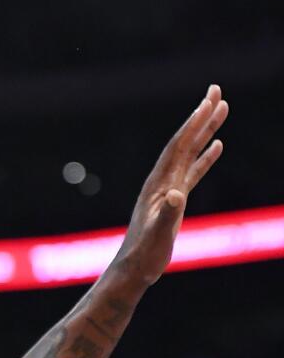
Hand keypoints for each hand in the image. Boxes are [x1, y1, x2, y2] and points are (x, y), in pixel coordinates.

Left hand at [114, 84, 227, 285]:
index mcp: (159, 183)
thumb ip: (167, 214)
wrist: (135, 267)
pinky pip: (193, 171)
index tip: (209, 101)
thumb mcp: (158, 234)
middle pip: (185, 141)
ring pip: (191, 152)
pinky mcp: (175, 199)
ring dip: (206, 130)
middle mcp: (163, 180)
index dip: (194, 123)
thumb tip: (177, 195)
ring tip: (222, 109)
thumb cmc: (145, 253)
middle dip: (201, 115)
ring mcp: (169, 188)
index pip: (179, 146)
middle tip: (217, 90)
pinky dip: (206, 157)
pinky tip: (217, 145)